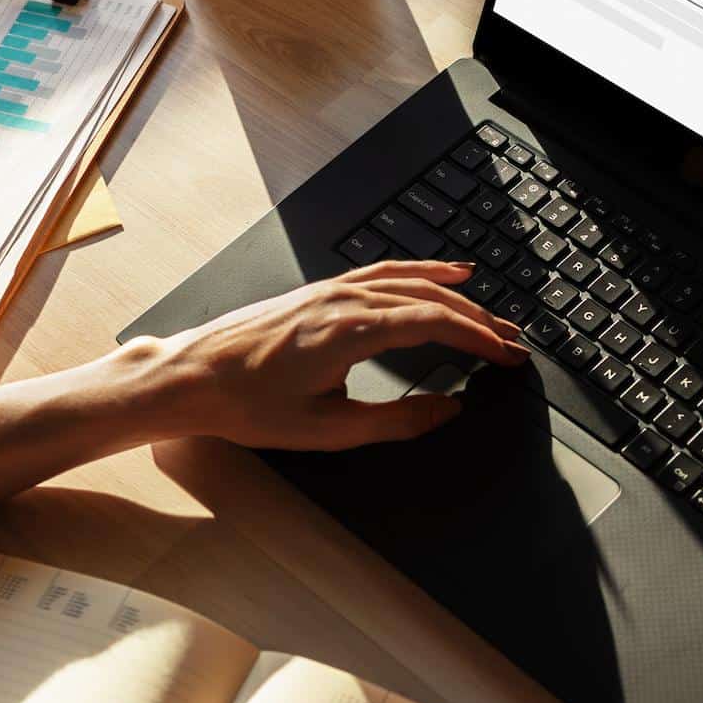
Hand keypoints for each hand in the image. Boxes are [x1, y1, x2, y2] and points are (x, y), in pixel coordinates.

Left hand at [123, 260, 527, 449]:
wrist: (190, 377)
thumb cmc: (247, 405)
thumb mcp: (328, 430)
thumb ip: (396, 421)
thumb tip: (447, 411)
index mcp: (351, 330)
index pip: (435, 323)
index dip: (480, 338)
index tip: (508, 355)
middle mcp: (344, 299)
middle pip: (430, 297)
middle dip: (478, 317)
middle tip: (512, 338)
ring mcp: (329, 289)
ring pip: (407, 280)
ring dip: (452, 292)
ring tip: (486, 302)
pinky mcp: (317, 291)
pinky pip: (380, 272)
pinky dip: (416, 273)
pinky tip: (432, 277)